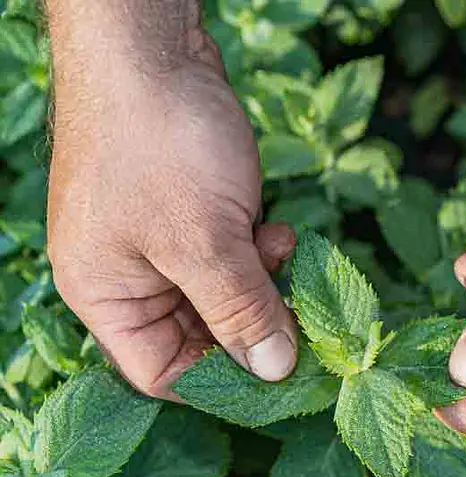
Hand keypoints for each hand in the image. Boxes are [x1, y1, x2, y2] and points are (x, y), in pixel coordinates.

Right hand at [47, 27, 297, 399]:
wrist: (151, 47)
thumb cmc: (159, 144)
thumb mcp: (204, 239)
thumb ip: (240, 310)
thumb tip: (275, 371)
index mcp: (107, 297)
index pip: (163, 372)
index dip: (221, 383)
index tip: (280, 377)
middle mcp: (130, 279)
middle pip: (200, 336)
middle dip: (253, 324)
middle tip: (302, 318)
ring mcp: (160, 245)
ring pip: (223, 295)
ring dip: (262, 283)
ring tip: (281, 250)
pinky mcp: (190, 215)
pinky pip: (230, 256)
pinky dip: (258, 251)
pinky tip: (277, 229)